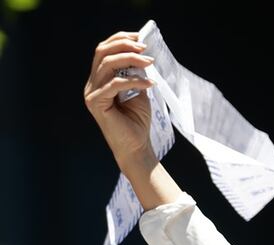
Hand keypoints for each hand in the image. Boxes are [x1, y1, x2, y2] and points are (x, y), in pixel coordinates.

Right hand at [83, 31, 155, 167]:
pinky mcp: (96, 103)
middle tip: (145, 49)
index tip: (140, 37)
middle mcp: (92, 83)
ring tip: (150, 63)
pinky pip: (114, 84)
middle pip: (102, 53)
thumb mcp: (139, 91)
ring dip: (130, 60)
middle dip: (124, 46)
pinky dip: (133, 81)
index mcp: (100, 78)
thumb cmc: (137, 121)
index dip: (120, 39)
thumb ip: (136, 73)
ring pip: (106, 65)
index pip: (104, 50)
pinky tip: (149, 84)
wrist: (136, 147)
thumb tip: (142, 54)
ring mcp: (91, 93)